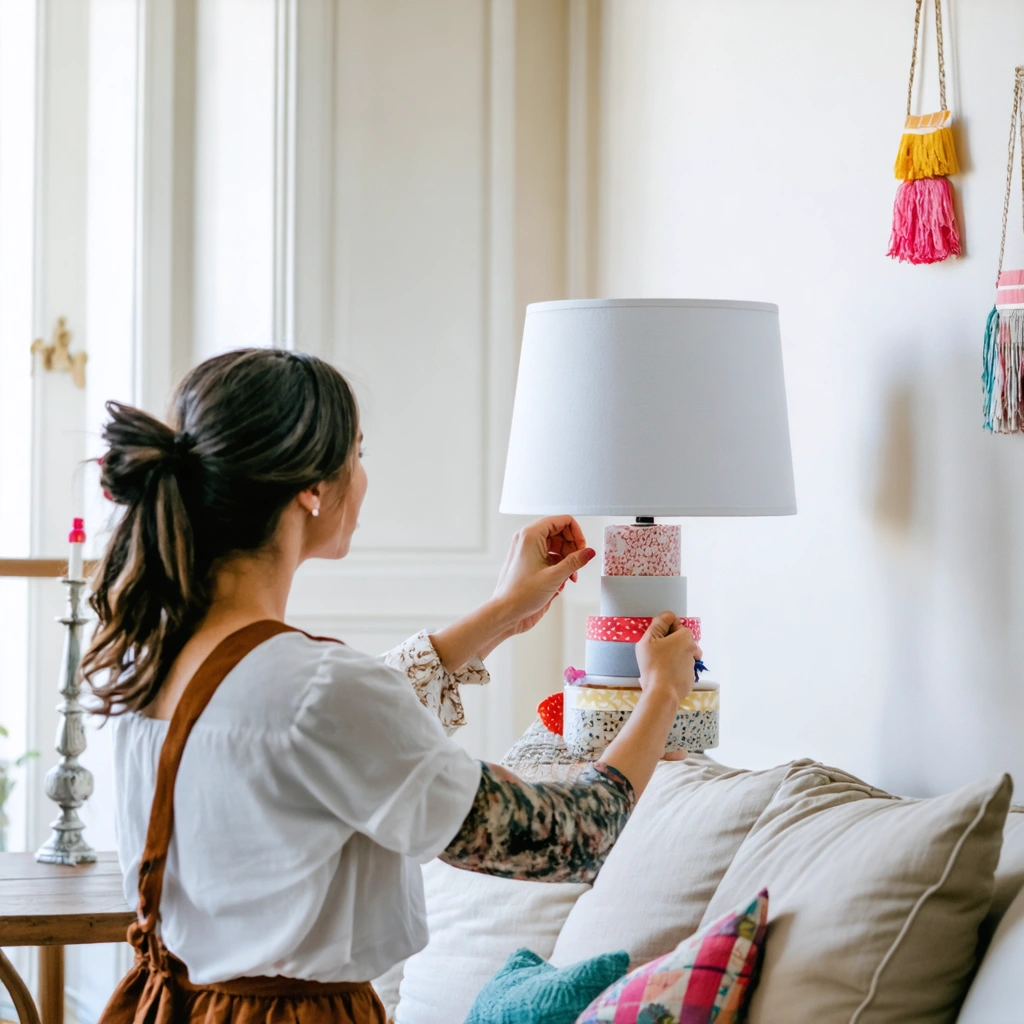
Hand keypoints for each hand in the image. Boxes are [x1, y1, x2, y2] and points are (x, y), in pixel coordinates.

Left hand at [490, 517, 595, 639]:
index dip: (576, 534)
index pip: (561, 521)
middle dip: (573, 549)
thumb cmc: (521, 595)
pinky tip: (561, 583)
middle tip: (578, 565)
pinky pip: (550, 558)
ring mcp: (528, 552)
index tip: (583, 549)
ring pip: (557, 547)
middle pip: (560, 533)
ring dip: (568, 561)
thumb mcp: (554, 577)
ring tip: (570, 577)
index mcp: (531, 535)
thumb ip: (575, 562)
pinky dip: (559, 568)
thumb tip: (589, 552)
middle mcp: (528, 540)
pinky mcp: (530, 564)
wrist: (506, 613)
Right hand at [635, 611, 701, 703]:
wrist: (662, 692)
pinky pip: (680, 670)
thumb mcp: (649, 639)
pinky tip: (663, 676)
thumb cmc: (654, 664)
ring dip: (671, 657)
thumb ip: (658, 623)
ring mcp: (692, 665)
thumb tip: (668, 615)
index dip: (662, 631)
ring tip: (658, 666)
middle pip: (679, 640)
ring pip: (680, 655)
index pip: (674, 624)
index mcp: (685, 637)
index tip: (655, 641)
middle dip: (668, 644)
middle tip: (654, 653)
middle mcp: (693, 649)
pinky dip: (673, 671)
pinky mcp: (690, 679)